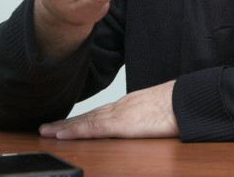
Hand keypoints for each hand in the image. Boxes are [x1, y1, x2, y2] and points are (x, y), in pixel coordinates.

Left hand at [39, 80, 178, 138]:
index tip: (67, 123)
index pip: (100, 112)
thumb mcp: (160, 110)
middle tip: (46, 127)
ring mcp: (120, 114)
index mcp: (130, 104)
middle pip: (88, 115)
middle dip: (66, 122)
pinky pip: (92, 128)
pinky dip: (74, 131)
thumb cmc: (180, 106)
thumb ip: (148, 116)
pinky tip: (60, 134)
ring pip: (85, 120)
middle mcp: (121, 106)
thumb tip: (148, 123)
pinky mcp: (121, 124)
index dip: (81, 118)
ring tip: (45, 131)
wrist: (188, 100)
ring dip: (63, 127)